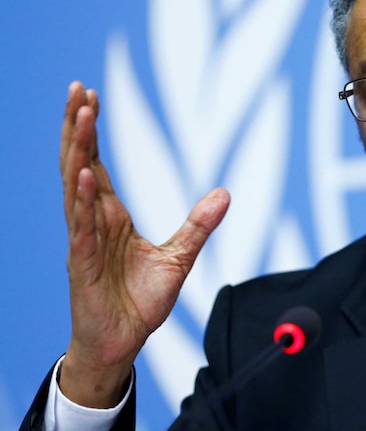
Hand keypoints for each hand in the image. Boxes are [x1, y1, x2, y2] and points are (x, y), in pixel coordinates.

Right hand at [59, 82, 229, 406]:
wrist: (122, 342)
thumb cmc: (139, 300)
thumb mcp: (179, 257)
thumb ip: (199, 224)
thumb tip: (224, 193)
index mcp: (110, 216)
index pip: (95, 163)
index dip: (91, 131)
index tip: (89, 95)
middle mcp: (93, 222)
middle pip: (79, 163)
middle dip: (78, 126)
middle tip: (78, 88)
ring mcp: (85, 241)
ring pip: (76, 187)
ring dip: (78, 150)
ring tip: (82, 115)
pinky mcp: (84, 264)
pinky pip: (82, 228)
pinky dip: (83, 201)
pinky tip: (84, 175)